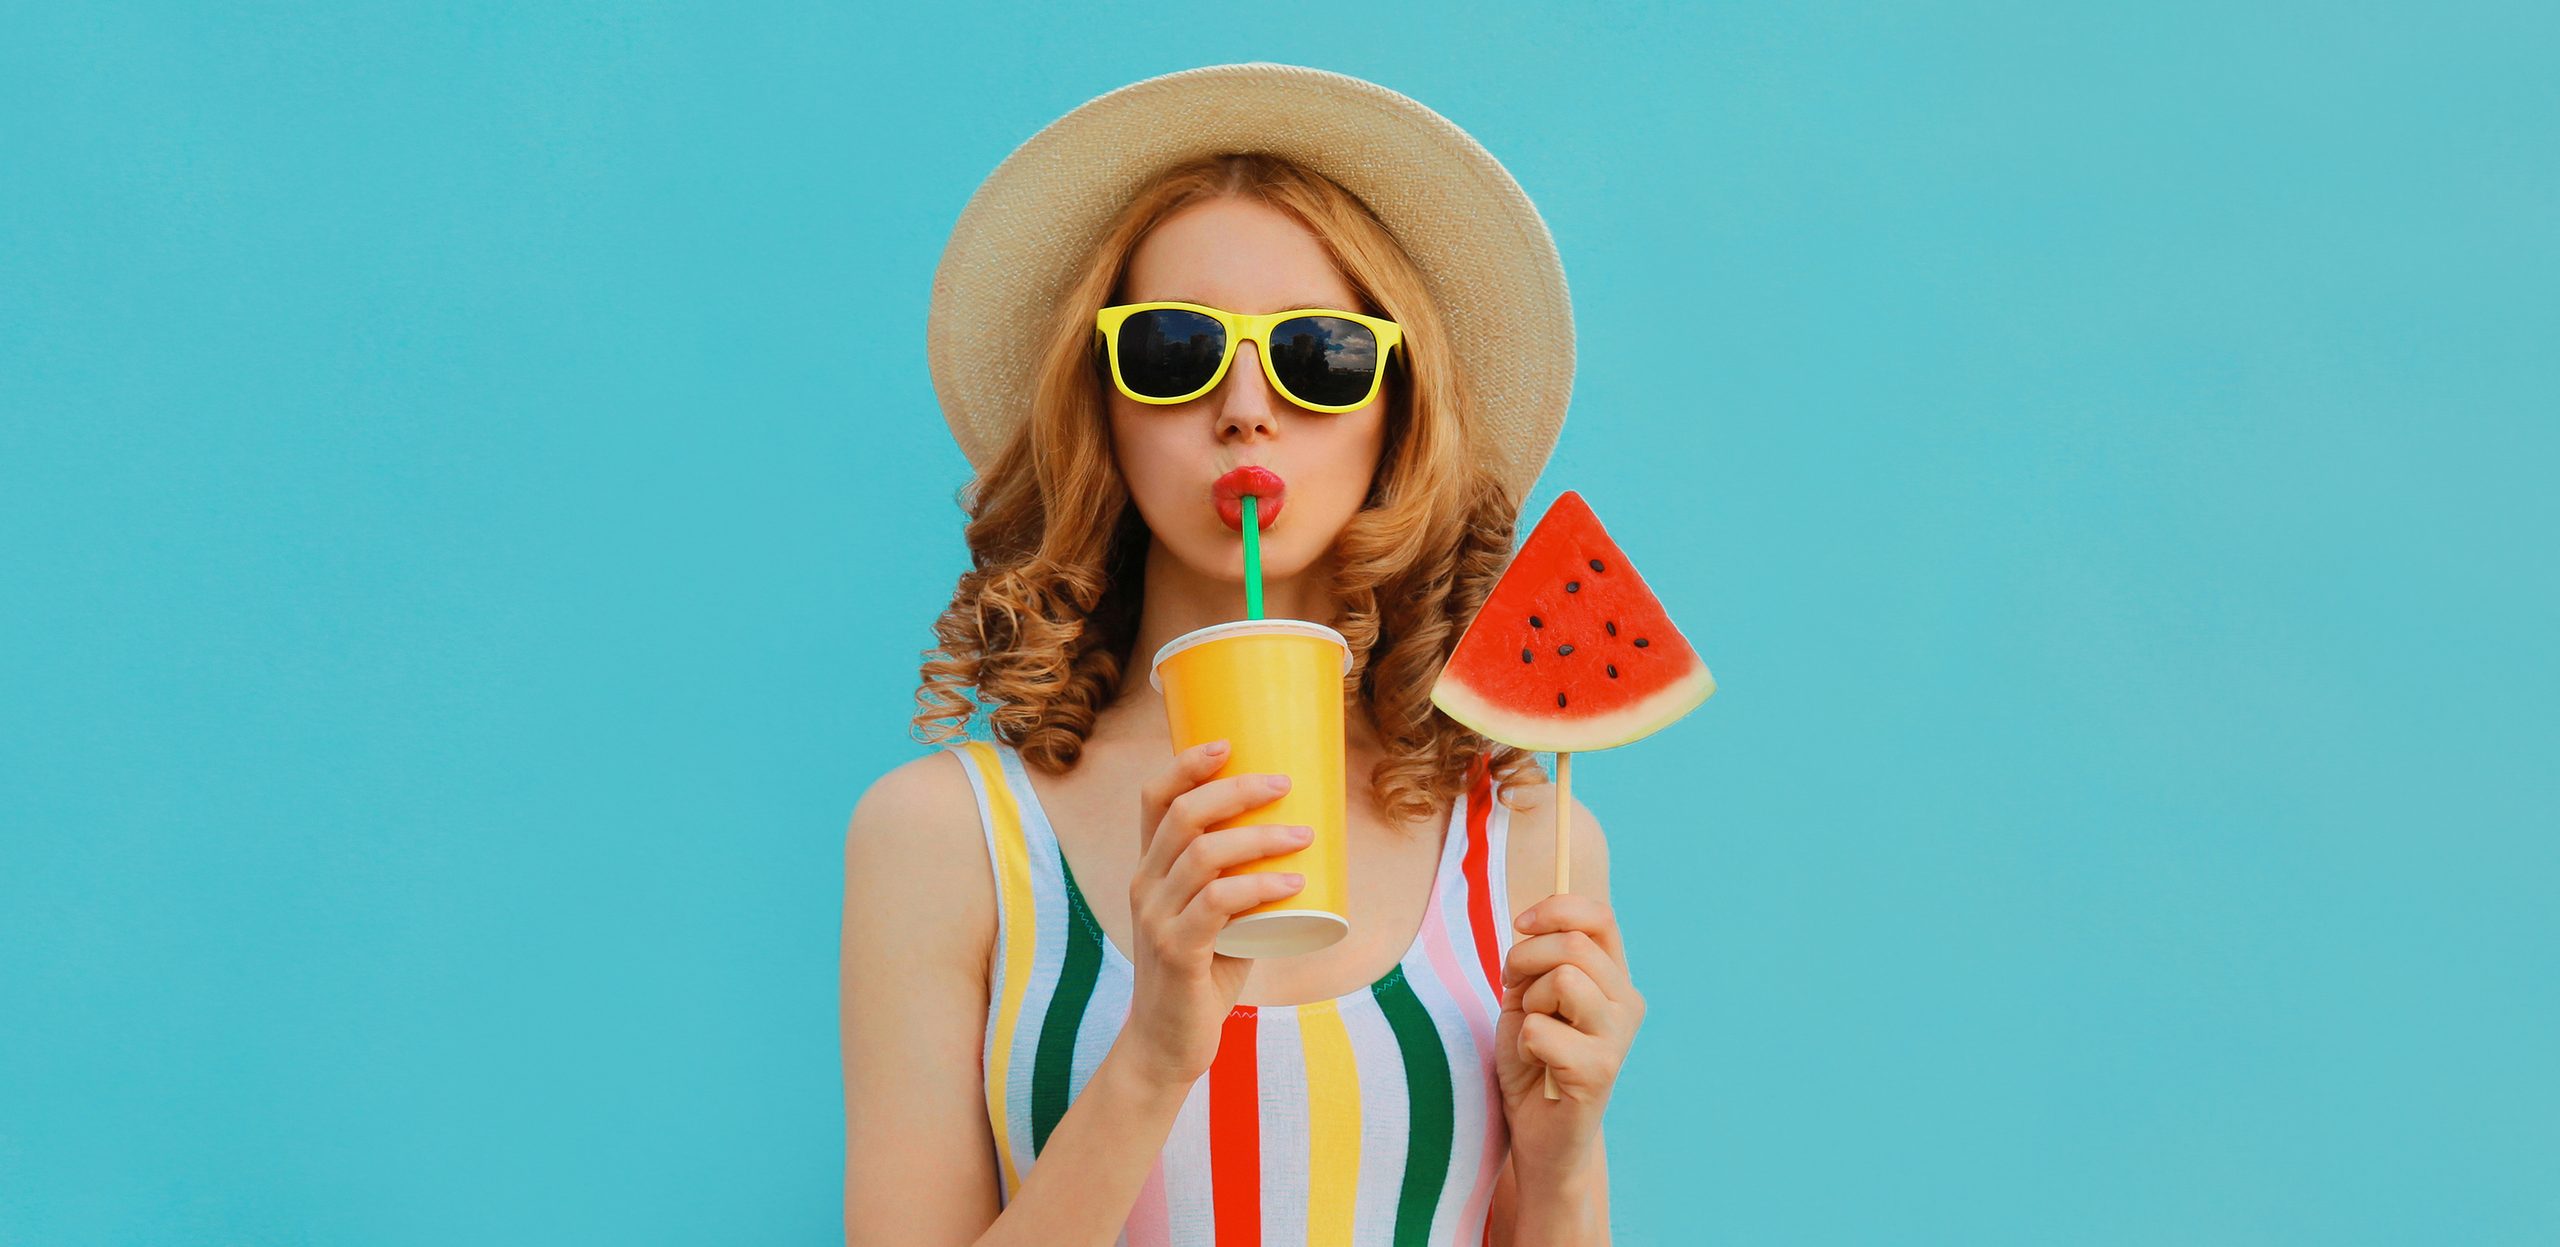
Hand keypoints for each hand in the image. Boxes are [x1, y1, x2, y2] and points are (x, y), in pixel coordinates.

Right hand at [1115, 739, 1312, 1089]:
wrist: (1167, 1045)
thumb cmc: (1199, 976)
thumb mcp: (1216, 920)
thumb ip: (1242, 886)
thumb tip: (1304, 846)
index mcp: (1150, 870)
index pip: (1154, 799)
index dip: (1187, 764)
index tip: (1230, 743)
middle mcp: (1145, 886)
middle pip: (1184, 815)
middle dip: (1238, 790)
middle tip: (1286, 784)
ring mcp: (1156, 918)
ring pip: (1203, 854)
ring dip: (1260, 837)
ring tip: (1303, 835)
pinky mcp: (1176, 952)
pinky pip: (1217, 904)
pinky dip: (1259, 886)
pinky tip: (1293, 882)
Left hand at [1494, 892, 1643, 1183]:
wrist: (1539, 1131)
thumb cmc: (1533, 1058)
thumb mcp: (1530, 995)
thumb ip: (1539, 958)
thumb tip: (1533, 920)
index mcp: (1614, 979)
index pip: (1600, 918)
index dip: (1556, 909)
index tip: (1521, 924)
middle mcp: (1627, 1004)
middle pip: (1574, 945)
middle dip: (1525, 959)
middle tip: (1515, 991)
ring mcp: (1618, 1038)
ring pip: (1563, 980)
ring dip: (1529, 1003)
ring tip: (1532, 1032)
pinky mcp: (1600, 1072)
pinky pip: (1541, 1030)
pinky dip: (1523, 1044)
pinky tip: (1536, 1065)